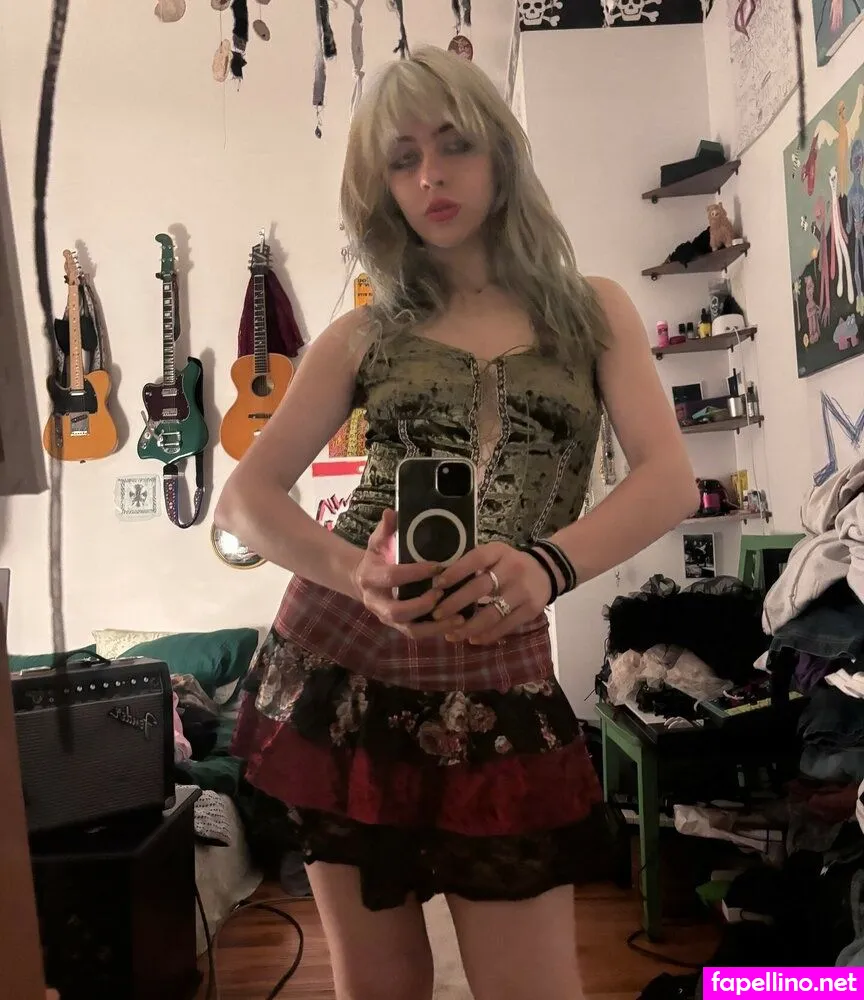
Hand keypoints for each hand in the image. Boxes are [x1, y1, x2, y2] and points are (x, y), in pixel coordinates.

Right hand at [351, 510, 466, 638]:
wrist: (363, 581)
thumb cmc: (376, 557)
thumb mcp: (377, 541)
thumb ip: (385, 529)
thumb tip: (391, 513)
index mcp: (370, 578)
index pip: (392, 577)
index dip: (414, 573)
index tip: (437, 566)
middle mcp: (376, 602)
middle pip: (397, 611)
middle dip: (422, 604)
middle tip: (444, 592)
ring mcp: (387, 618)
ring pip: (410, 629)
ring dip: (435, 626)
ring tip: (459, 617)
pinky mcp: (399, 627)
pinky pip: (417, 634)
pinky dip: (437, 632)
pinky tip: (457, 624)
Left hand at [430, 542, 553, 644]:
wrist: (547, 571)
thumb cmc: (509, 564)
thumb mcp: (495, 555)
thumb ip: (473, 565)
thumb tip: (441, 584)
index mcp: (499, 552)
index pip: (476, 559)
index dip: (456, 572)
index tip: (438, 585)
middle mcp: (513, 569)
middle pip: (480, 588)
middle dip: (456, 603)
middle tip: (437, 615)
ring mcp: (523, 591)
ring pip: (492, 613)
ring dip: (469, 626)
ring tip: (451, 634)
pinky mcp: (531, 610)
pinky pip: (506, 626)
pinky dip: (487, 635)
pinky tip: (472, 639)